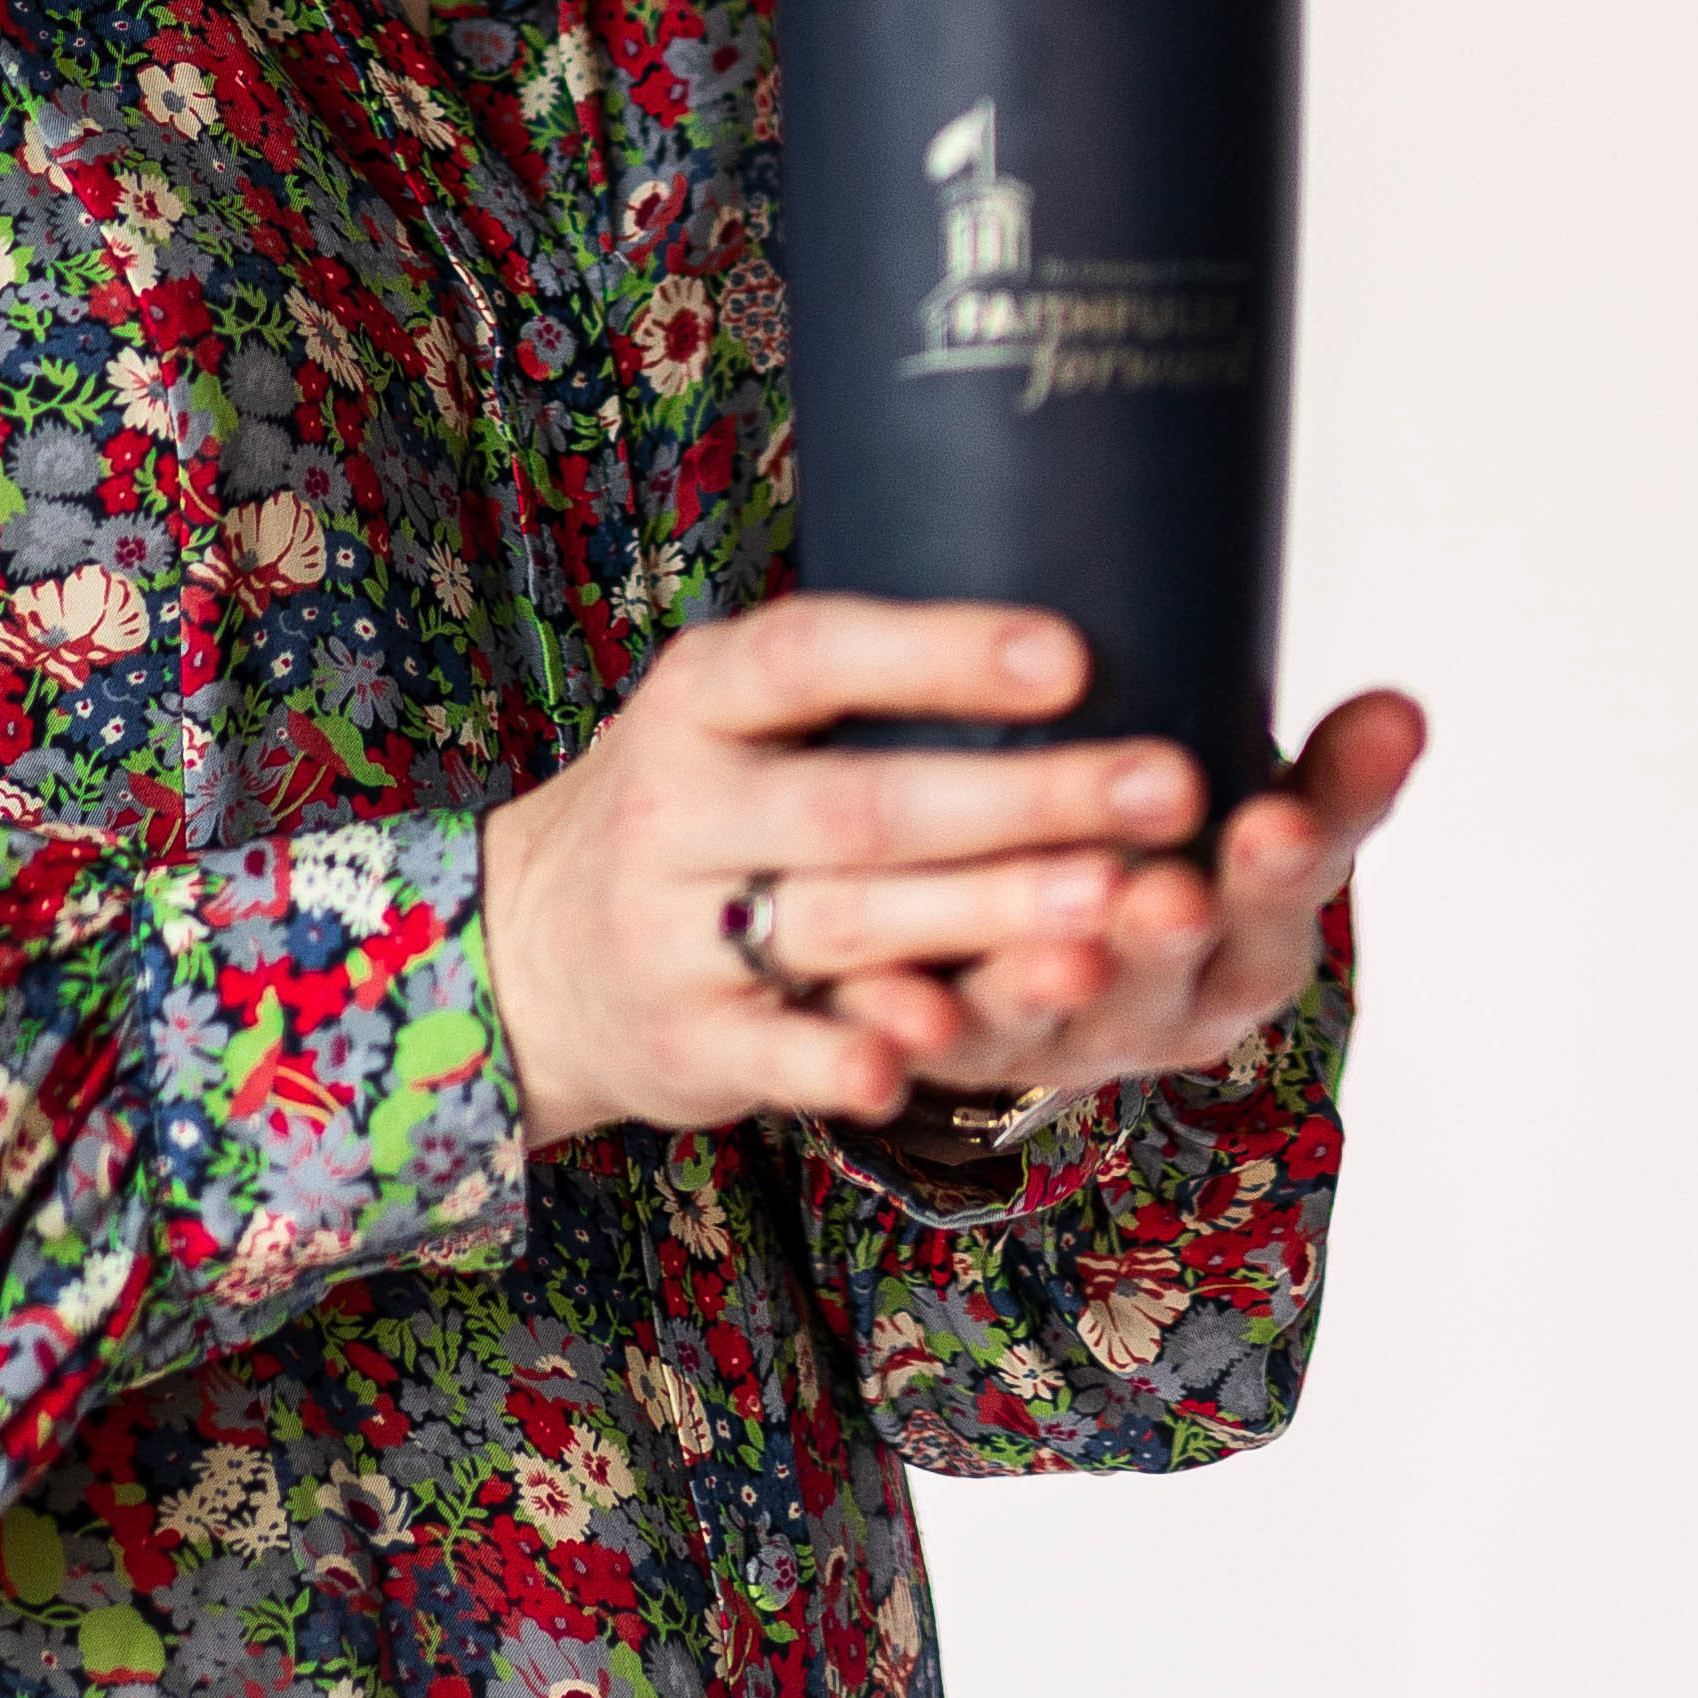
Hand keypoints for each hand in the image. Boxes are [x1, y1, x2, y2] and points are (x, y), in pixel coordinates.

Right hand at [476, 600, 1422, 1152]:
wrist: (532, 950)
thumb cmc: (700, 808)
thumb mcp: (732, 715)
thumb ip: (851, 690)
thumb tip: (1064, 640)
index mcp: (702, 695)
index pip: (815, 653)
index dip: (940, 651)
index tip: (1075, 652)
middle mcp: (678, 801)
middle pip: (864, 801)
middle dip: (1025, 796)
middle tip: (1165, 787)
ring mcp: (671, 927)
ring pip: (846, 925)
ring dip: (982, 918)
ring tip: (1109, 907)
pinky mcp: (684, 1043)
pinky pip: (776, 1052)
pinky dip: (848, 1057)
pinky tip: (931, 1052)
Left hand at [894, 681, 1426, 1114]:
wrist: (1059, 954)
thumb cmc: (1179, 856)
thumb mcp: (1259, 819)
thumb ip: (1331, 778)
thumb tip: (1406, 707)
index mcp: (1241, 956)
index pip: (1273, 918)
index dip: (1276, 877)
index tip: (1275, 821)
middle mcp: (1152, 1015)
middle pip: (1159, 984)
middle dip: (1159, 941)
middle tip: (1160, 894)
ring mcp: (1049, 1042)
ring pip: (1040, 1026)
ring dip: (1037, 994)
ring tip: (1040, 957)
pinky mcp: (950, 1050)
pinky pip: (925, 1051)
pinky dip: (908, 1036)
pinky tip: (887, 1008)